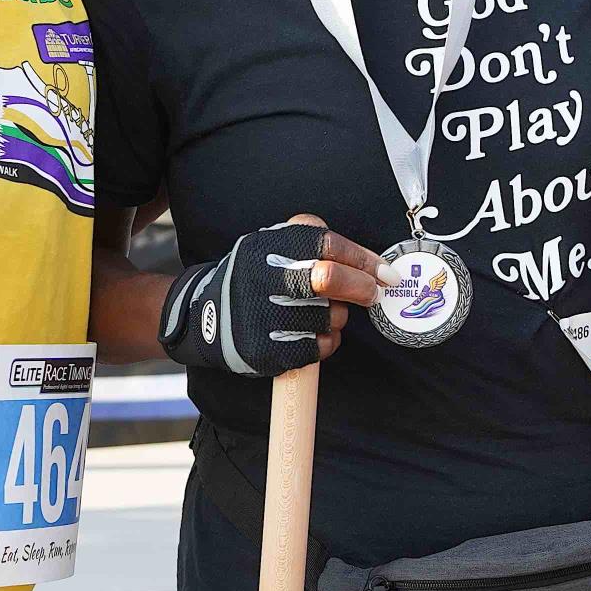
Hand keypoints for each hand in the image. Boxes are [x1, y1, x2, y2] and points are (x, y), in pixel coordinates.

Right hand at [160, 216, 384, 374]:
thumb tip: (372, 264)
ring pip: (329, 318)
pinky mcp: (263, 350)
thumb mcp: (271, 244)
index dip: (364, 259)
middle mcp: (261, 277)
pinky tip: (311, 335)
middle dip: (361, 287)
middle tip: (372, 294)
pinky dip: (324, 343)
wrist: (205, 318)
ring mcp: (261, 316)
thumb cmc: (253, 278)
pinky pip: (317, 348)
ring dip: (337, 318)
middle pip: (329, 279)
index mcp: (268, 245)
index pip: (327, 244)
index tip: (386, 273)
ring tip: (320, 314)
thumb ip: (312, 240)